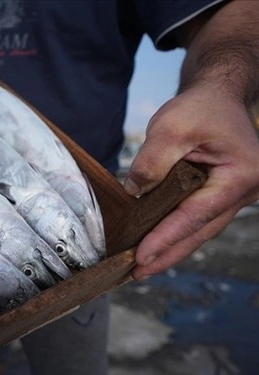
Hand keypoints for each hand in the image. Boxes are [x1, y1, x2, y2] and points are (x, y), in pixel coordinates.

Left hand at [124, 83, 258, 279]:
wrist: (219, 96)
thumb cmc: (201, 107)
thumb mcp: (172, 126)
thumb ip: (152, 161)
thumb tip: (134, 192)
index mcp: (241, 175)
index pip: (196, 215)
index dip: (166, 238)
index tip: (141, 258)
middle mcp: (244, 190)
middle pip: (201, 231)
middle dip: (168, 254)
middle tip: (137, 274)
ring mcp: (235, 195)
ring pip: (200, 229)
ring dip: (171, 248)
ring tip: (142, 268)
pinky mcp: (220, 194)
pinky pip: (197, 219)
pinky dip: (176, 233)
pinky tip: (156, 246)